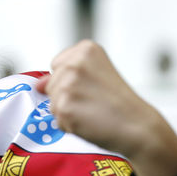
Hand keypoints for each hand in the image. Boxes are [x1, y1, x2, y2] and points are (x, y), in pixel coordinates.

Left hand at [35, 40, 176, 175]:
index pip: (57, 65)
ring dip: (68, 112)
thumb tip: (38, 85)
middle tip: (95, 101)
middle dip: (68, 97)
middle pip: (51, 84)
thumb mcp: (95, 77)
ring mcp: (68, 85)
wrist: (138, 126)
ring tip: (93, 112)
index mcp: (85, 49)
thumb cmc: (119, 103)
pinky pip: (57, 120)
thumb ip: (64, 75)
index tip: (94, 86)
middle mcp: (74, 63)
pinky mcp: (64, 107)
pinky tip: (89, 122)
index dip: (72, 81)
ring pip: (52, 103)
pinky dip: (70, 126)